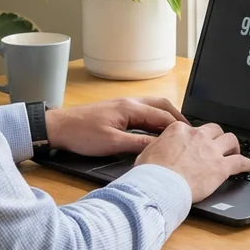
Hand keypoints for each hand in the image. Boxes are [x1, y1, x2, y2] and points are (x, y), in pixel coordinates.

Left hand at [43, 97, 185, 156]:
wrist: (58, 127)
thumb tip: (158, 148)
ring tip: (176, 131)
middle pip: (161, 106)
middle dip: (177, 117)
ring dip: (166, 117)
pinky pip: (143, 112)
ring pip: (152, 107)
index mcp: (131, 108)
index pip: (162, 116)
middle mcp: (129, 102)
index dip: (178, 127)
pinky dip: (154, 119)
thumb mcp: (112, 143)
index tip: (190, 137)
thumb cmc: (81, 134)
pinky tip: (155, 130)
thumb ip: (137, 144)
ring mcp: (123, 105)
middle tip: (189, 131)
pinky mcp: (117, 111)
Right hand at [136, 122, 249, 202]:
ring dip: (233, 146)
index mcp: (179, 130)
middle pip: (215, 129)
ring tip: (235, 152)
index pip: (192, 128)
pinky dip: (247, 164)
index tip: (196, 143)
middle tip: (218, 145)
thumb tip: (157, 149)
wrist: (160, 185)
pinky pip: (240, 162)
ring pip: (231, 139)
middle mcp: (198, 136)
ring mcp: (211, 151)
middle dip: (218, 136)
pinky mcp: (221, 167)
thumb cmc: (150, 173)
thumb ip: (158, 147)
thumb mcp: (147, 153)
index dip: (196, 137)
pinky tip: (249, 167)